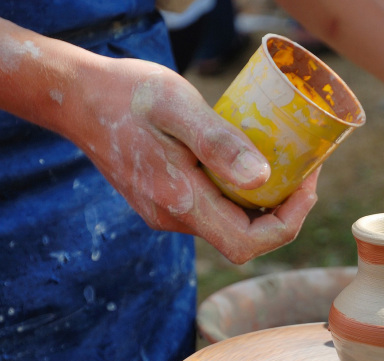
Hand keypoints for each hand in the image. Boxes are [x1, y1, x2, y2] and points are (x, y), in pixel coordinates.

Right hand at [65, 57, 317, 263]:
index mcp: (180, 201)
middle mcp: (173, 218)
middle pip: (244, 238)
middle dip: (283, 211)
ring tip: (284, 163)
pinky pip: (213, 210)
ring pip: (229, 224)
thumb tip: (262, 178)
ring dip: (263, 203)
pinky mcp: (164, 201)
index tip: (307, 184)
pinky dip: (239, 194)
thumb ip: (219, 144)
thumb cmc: (127, 95)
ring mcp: (167, 213)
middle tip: (304, 171)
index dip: (288, 222)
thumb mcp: (177, 107)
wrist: (76, 98)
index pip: (249, 242)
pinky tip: (246, 162)